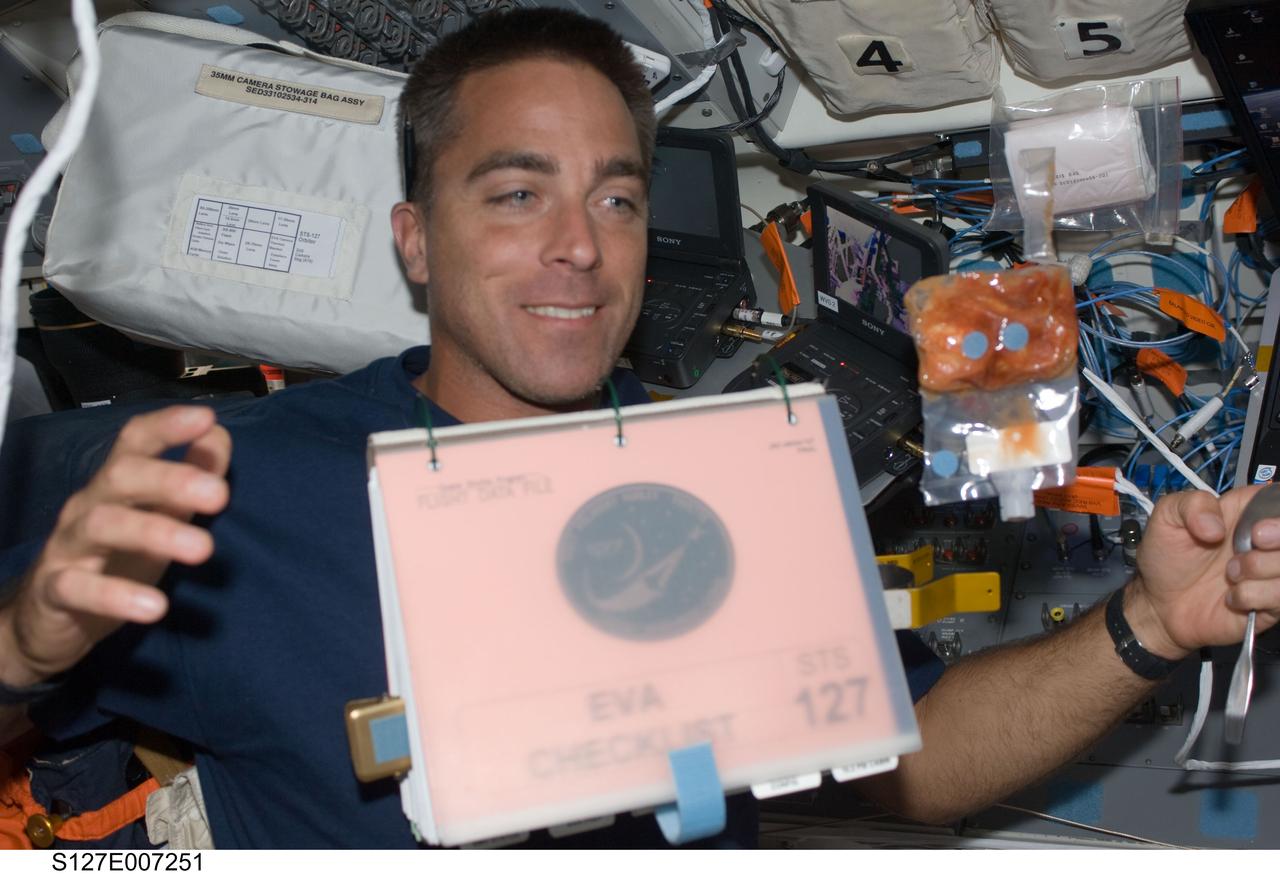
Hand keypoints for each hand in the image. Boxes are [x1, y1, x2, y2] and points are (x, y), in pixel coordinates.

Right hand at [0, 406, 230, 688]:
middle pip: (121, 476)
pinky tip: (155, 607)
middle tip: (220, 495)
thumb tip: (219, 436)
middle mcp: (89, 505)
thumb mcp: (159, 515)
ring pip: (102, 525)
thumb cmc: (115, 557)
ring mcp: (68, 545)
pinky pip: (78, 588)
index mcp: (116, 484)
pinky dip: (117, 596)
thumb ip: (189, 478)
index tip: (207, 418)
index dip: (167, 426)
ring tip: (204, 549)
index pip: (135, 441)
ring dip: (156, 533)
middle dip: (172, 479)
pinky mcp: (54, 590)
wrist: (49, 616)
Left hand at [1126, 485, 1279, 659]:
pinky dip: (1253, 595)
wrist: (1159, 602)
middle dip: (1279, 537)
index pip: (1279, 501)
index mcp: (1249, 512)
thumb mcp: (1167, 517)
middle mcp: (1267, 541)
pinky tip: (1231, 597)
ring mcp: (1271, 573)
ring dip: (1260, 568)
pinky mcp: (1271, 603)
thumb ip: (1192, 505)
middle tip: (1254, 541)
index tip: (1258, 525)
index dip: (1277, 513)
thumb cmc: (1168, 556)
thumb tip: (1217, 528)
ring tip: (1229, 573)